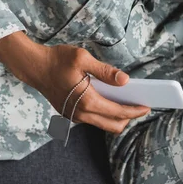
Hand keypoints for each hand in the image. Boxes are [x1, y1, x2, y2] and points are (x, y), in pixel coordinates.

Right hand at [0, 33, 150, 133]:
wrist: (34, 67)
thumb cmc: (57, 60)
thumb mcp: (82, 58)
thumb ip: (105, 71)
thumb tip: (125, 80)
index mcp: (86, 101)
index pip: (118, 112)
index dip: (135, 110)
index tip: (147, 106)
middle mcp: (81, 114)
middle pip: (113, 125)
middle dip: (129, 117)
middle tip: (140, 104)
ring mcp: (74, 116)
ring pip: (103, 124)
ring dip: (117, 116)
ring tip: (128, 101)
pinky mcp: (70, 114)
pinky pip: (93, 119)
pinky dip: (105, 113)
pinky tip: (111, 99)